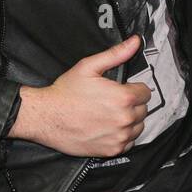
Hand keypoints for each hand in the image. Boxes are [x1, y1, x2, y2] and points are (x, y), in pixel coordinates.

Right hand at [11, 35, 150, 156]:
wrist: (45, 117)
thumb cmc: (66, 92)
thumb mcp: (89, 67)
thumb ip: (116, 54)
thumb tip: (135, 42)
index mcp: (123, 98)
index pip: (145, 92)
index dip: (133, 89)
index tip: (121, 89)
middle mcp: (125, 119)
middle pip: (143, 110)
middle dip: (132, 104)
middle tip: (112, 101)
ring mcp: (119, 137)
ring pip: (138, 127)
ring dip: (129, 121)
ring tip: (110, 114)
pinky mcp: (111, 150)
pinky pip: (128, 143)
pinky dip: (122, 136)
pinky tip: (107, 128)